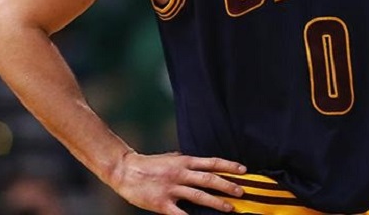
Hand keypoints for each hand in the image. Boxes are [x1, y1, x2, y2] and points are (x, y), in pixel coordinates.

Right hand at [110, 151, 246, 214]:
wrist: (126, 170)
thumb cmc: (149, 165)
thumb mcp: (171, 158)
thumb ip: (185, 162)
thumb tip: (200, 164)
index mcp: (184, 161)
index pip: (211, 163)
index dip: (229, 166)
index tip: (243, 170)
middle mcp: (180, 173)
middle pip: (209, 179)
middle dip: (227, 185)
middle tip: (242, 191)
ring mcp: (171, 188)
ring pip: (199, 195)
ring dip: (216, 202)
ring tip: (230, 207)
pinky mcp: (162, 203)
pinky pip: (180, 213)